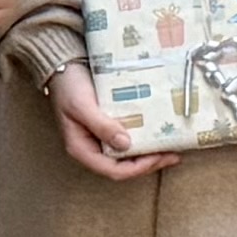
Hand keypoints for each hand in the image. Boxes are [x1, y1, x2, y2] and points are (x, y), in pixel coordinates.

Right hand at [44, 55, 170, 183]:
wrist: (63, 66)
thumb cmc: (68, 87)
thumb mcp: (83, 106)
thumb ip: (102, 125)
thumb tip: (125, 144)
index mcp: (82, 149)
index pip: (113, 170)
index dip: (138, 168)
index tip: (159, 157)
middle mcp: (92, 148)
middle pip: (124, 166)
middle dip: (149, 163)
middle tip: (173, 155)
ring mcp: (101, 138)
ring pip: (128, 155)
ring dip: (149, 153)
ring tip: (171, 146)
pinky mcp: (108, 126)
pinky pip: (129, 138)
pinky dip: (144, 138)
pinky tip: (157, 132)